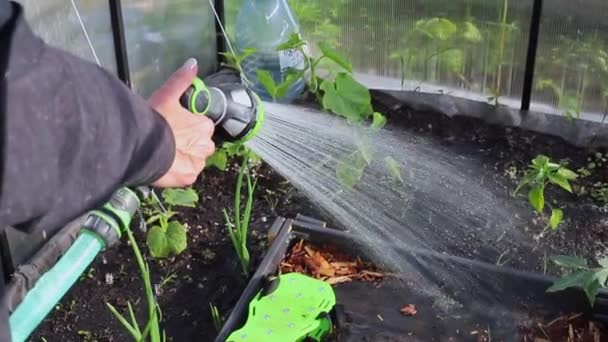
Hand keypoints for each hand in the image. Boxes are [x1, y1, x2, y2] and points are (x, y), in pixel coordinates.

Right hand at [149, 58, 215, 187]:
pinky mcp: (189, 177)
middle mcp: (207, 144)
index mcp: (205, 125)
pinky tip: (166, 165)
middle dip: (189, 143)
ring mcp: (198, 163)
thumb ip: (181, 79)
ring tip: (166, 153)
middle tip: (169, 140)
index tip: (174, 126)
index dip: (187, 126)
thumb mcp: (167, 95)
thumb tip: (194, 63)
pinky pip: (186, 173)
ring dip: (185, 157)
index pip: (201, 125)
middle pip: (200, 144)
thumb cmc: (156, 118)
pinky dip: (178, 170)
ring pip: (195, 159)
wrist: (143, 146)